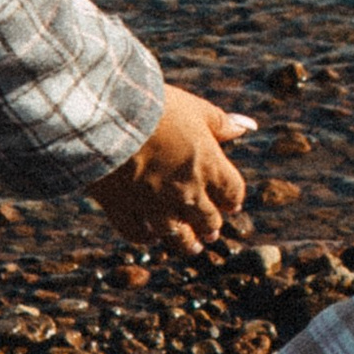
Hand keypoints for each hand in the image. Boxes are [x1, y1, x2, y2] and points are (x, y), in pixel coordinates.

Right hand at [91, 86, 254, 256]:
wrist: (106, 117)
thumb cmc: (155, 107)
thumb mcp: (195, 108)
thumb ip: (221, 123)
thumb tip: (246, 126)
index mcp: (208, 166)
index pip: (231, 192)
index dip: (232, 198)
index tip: (231, 204)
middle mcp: (185, 192)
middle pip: (207, 219)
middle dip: (211, 225)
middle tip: (211, 231)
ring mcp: (153, 205)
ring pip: (176, 235)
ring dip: (186, 243)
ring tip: (192, 247)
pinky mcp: (121, 208)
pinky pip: (137, 232)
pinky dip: (146, 236)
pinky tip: (151, 236)